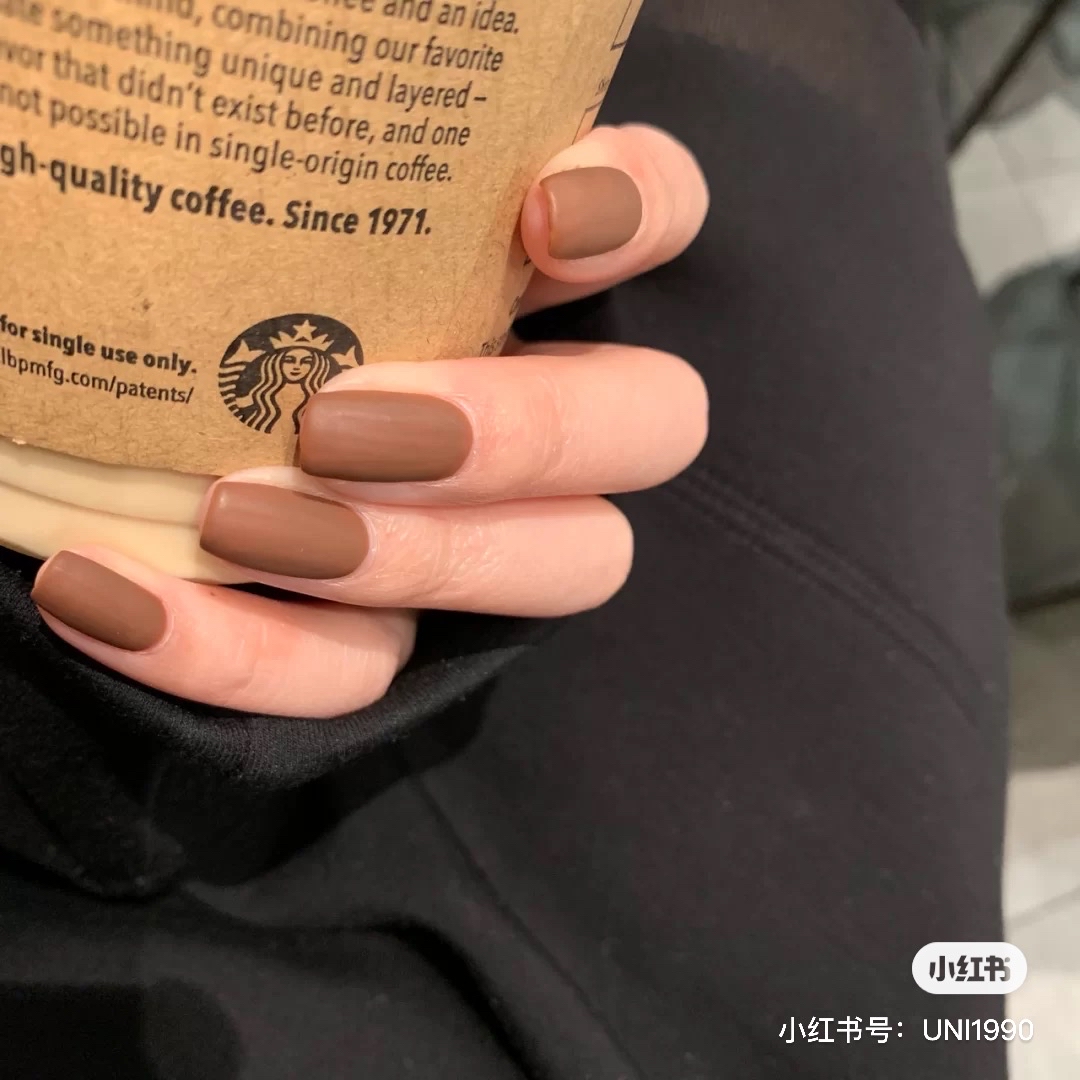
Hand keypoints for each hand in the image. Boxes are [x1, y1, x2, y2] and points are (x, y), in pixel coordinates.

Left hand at [31, 124, 709, 716]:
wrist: (27, 431)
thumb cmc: (86, 259)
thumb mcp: (178, 168)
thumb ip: (250, 121)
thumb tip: (176, 55)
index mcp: (496, 262)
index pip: (653, 212)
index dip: (643, 211)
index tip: (538, 214)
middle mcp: (519, 396)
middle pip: (651, 423)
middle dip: (531, 430)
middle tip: (346, 423)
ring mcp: (464, 531)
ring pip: (561, 567)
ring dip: (416, 558)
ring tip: (235, 517)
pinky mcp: (372, 638)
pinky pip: (361, 674)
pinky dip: (246, 654)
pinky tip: (111, 595)